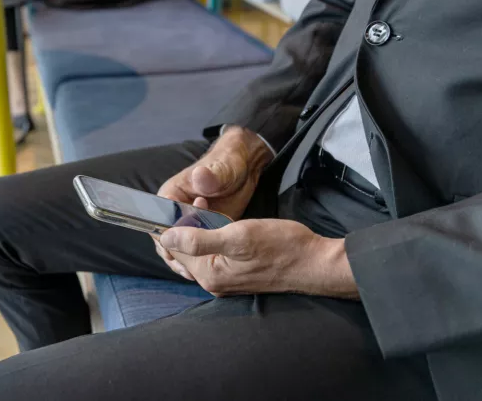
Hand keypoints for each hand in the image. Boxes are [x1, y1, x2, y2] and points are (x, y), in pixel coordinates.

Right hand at [154, 128, 271, 277]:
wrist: (244, 167)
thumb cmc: (229, 163)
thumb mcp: (222, 170)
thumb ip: (210, 176)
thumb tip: (199, 176)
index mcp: (171, 193)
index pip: (157, 219)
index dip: (165, 236)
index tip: (174, 251)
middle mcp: (174, 209)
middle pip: (165, 236)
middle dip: (174, 253)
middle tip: (187, 269)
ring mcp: (187, 221)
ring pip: (178, 245)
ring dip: (184, 260)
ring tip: (194, 274)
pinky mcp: (200, 229)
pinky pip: (193, 247)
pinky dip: (197, 259)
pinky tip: (205, 270)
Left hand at [159, 219, 358, 298]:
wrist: (315, 262)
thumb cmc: (281, 246)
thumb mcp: (237, 237)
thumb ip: (198, 240)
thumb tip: (165, 239)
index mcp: (209, 274)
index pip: (174, 248)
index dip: (172, 223)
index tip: (178, 202)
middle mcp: (213, 281)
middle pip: (184, 251)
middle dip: (184, 225)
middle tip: (196, 201)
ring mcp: (226, 279)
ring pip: (199, 250)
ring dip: (198, 228)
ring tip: (206, 206)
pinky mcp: (237, 273)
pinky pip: (214, 253)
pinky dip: (212, 235)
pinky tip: (220, 221)